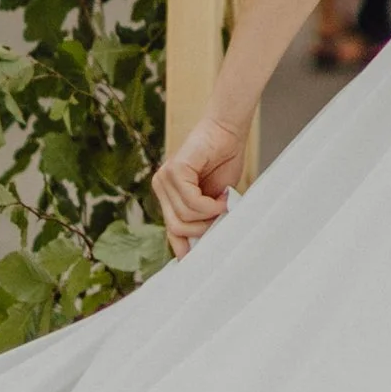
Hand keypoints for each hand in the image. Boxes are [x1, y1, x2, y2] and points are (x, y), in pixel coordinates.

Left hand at [153, 116, 245, 255]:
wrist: (228, 132)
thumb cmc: (224, 162)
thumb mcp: (212, 199)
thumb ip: (202, 218)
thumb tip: (196, 248)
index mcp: (168, 195)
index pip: (170, 230)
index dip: (183, 246)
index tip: (196, 259)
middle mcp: (161, 186)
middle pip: (176, 228)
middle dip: (202, 229)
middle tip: (220, 217)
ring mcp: (164, 178)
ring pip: (184, 216)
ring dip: (209, 215)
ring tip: (223, 202)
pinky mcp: (175, 170)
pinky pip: (191, 201)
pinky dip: (210, 205)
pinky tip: (222, 196)